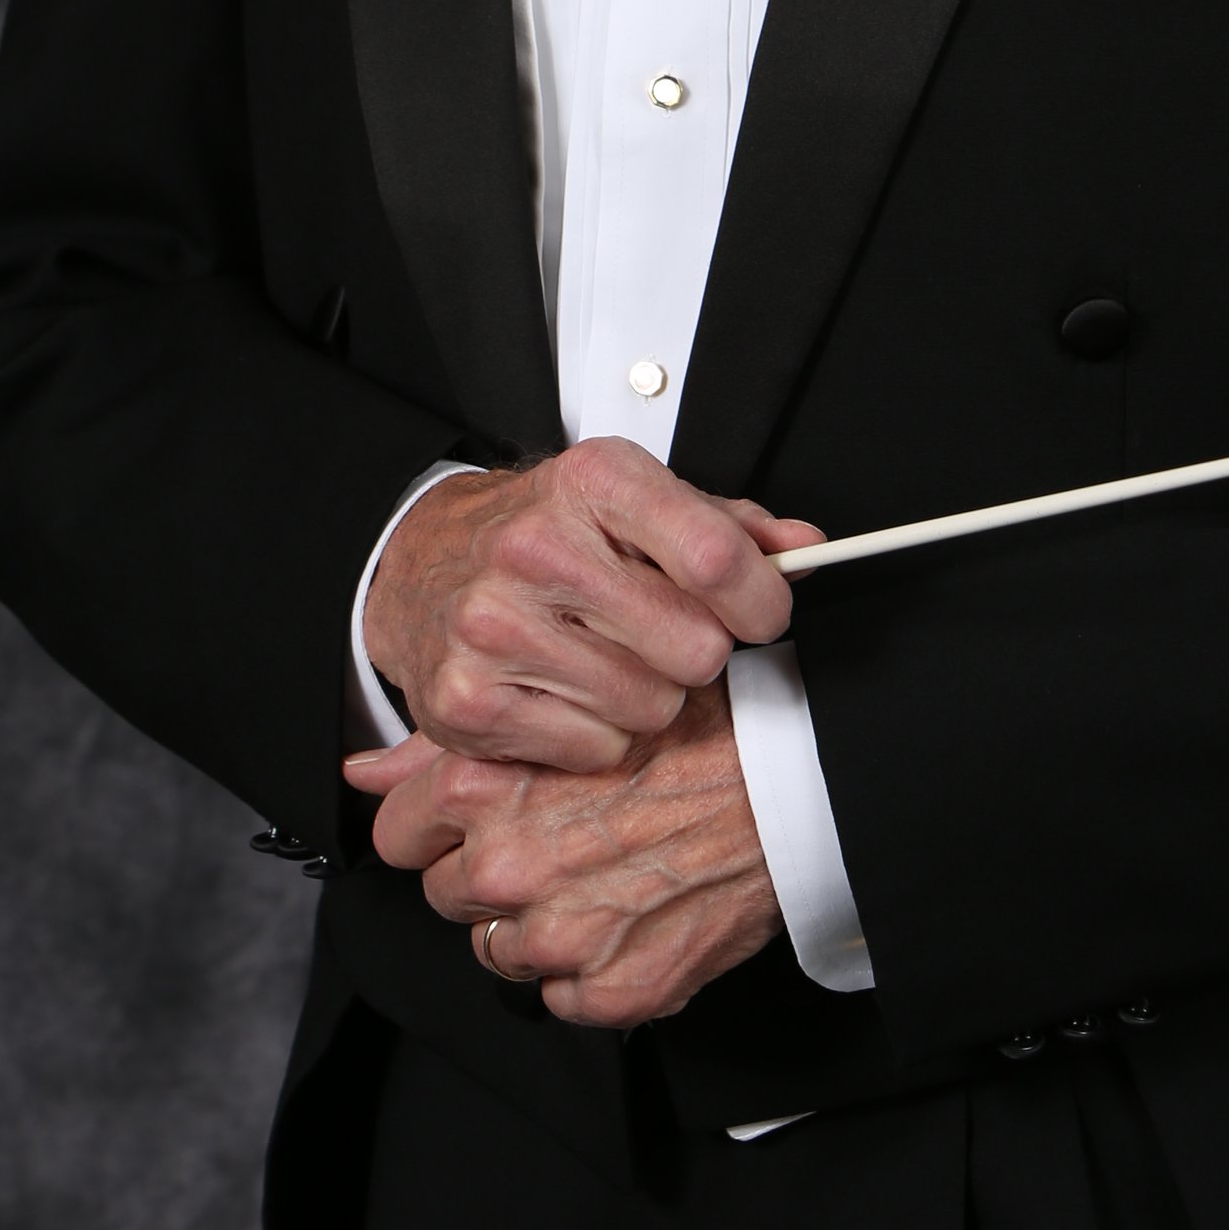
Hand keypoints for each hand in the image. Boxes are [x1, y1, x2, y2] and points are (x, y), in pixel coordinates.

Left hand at [351, 682, 782, 1027]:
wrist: (800, 784)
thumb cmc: (697, 727)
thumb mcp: (568, 706)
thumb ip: (446, 743)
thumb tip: (359, 770)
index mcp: (484, 787)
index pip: (397, 832)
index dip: (439, 821)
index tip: (480, 814)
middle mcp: (508, 868)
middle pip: (448, 894)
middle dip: (490, 871)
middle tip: (565, 836)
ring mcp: (558, 938)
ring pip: (502, 949)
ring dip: (540, 921)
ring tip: (609, 870)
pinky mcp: (611, 992)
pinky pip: (563, 998)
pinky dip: (593, 969)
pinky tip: (636, 913)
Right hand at [356, 440, 819, 772]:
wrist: (422, 564)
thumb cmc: (547, 533)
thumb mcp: (635, 502)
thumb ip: (728, 527)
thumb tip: (806, 548)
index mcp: (593, 482)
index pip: (717, 557)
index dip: (763, 599)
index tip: (763, 611)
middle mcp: (537, 549)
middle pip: (695, 647)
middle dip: (697, 651)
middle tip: (661, 634)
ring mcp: (495, 628)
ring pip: (651, 705)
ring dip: (646, 695)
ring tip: (605, 657)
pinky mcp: (468, 702)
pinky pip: (596, 747)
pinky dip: (595, 732)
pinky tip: (565, 690)